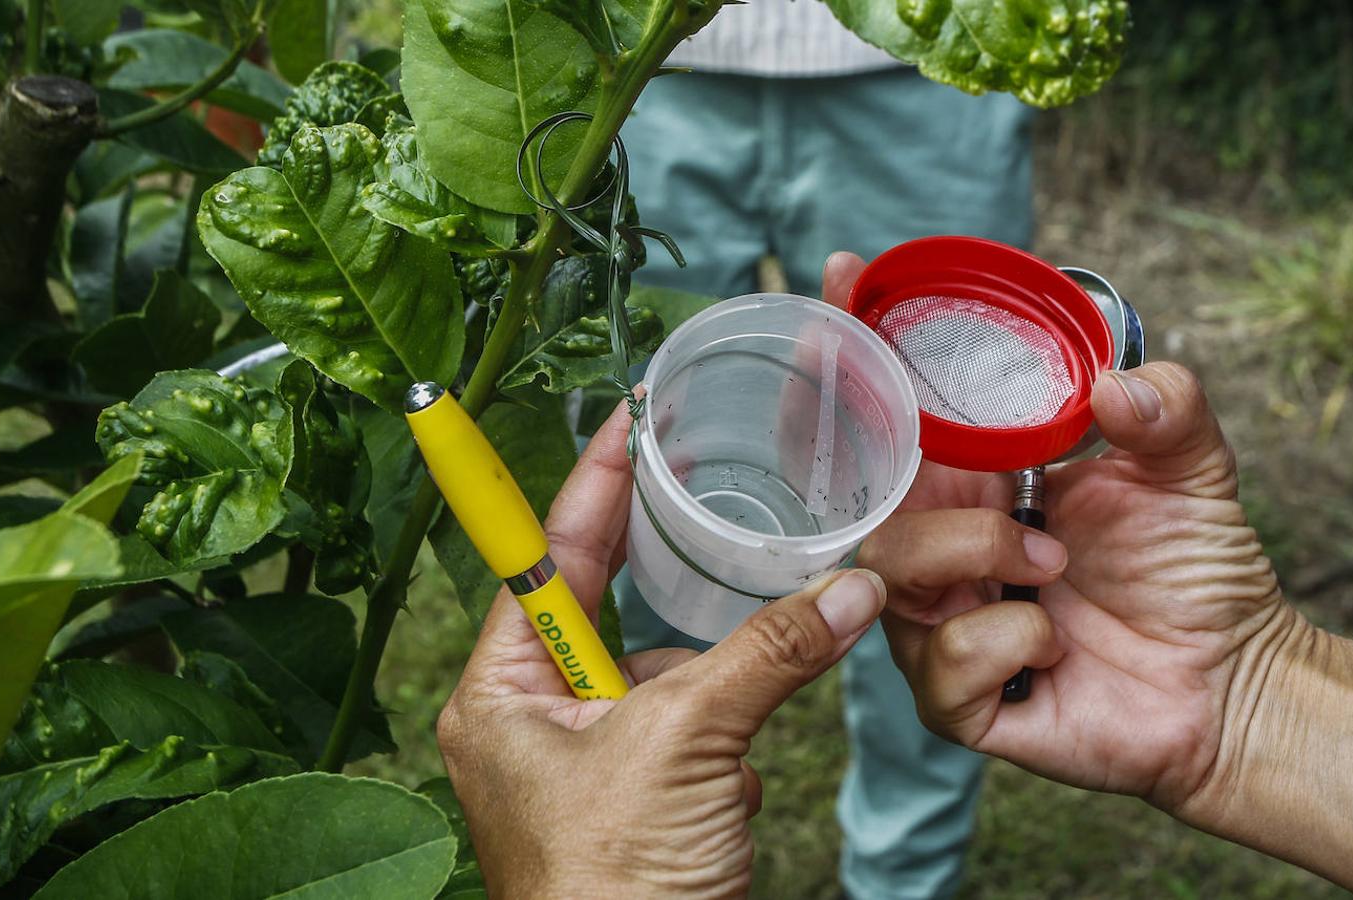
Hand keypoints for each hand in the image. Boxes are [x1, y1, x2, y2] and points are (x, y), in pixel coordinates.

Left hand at [436, 402, 896, 896]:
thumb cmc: (612, 889)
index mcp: (505, 691)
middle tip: (711, 508)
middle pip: (611, 611)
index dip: (592, 479)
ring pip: (667, 678)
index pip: (547, 554)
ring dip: (714, 694)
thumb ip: (766, 653)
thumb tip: (848, 589)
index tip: (627, 415)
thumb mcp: (687, 746)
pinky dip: (725, 750)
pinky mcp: (639, 797)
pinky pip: (693, 733)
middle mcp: (535, 718)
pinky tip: (728, 796)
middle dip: (673, 596)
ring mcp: (587, 762)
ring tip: (726, 743)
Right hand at [828, 250, 1352, 896]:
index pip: (892, 412)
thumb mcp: (1191, 468)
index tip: (846, 274)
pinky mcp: (957, 700)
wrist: (1232, 681)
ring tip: (1055, 563)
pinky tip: (1055, 643)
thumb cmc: (1194, 572)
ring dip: (979, 551)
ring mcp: (940, 623)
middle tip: (1002, 485)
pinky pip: (940, 660)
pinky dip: (1006, 638)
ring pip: (893, 571)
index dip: (856, 346)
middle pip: (864, 492)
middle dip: (904, 471)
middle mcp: (941, 546)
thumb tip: (1113, 387)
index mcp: (975, 482)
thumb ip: (1167, 407)